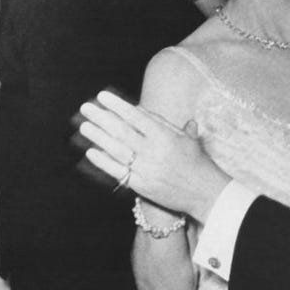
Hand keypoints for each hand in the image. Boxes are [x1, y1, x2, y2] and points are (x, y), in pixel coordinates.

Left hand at [78, 90, 229, 222]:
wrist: (205, 193)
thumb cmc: (197, 162)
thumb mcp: (185, 138)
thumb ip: (164, 123)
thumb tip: (141, 111)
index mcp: (165, 136)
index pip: (136, 117)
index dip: (118, 106)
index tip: (102, 96)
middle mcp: (154, 152)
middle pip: (122, 132)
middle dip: (101, 118)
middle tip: (85, 108)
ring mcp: (146, 169)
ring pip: (116, 150)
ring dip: (98, 137)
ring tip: (84, 126)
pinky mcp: (141, 185)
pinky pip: (118, 171)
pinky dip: (103, 162)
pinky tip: (91, 152)